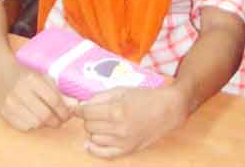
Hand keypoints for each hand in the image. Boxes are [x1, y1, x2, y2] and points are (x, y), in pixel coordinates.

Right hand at [0, 57, 71, 131]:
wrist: (0, 73)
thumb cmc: (25, 75)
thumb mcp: (42, 77)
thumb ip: (57, 91)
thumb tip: (73, 106)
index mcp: (31, 79)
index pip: (53, 100)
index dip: (63, 111)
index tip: (67, 115)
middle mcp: (19, 91)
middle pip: (44, 115)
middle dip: (56, 121)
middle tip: (59, 121)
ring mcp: (9, 103)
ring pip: (35, 123)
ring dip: (44, 124)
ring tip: (45, 118)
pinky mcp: (3, 112)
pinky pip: (23, 127)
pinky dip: (31, 125)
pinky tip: (33, 118)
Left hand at [77, 84, 192, 158]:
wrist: (168, 110)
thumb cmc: (145, 97)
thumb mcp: (121, 90)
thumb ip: (100, 97)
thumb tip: (82, 104)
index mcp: (116, 111)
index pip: (87, 113)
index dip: (79, 109)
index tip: (76, 108)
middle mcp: (119, 128)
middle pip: (89, 126)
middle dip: (89, 118)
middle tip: (95, 112)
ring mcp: (124, 141)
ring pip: (94, 139)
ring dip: (94, 130)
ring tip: (102, 123)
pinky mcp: (129, 150)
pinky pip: (105, 154)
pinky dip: (95, 149)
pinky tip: (90, 144)